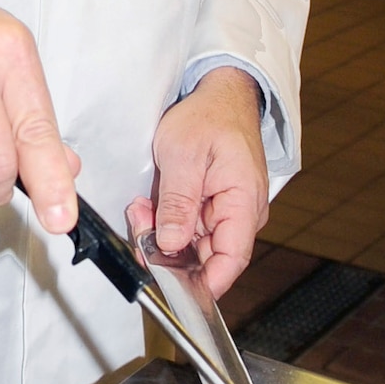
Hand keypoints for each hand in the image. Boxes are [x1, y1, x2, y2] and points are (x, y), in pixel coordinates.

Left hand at [134, 67, 267, 295]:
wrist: (220, 92)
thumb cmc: (210, 115)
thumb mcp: (183, 155)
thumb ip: (178, 203)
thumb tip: (170, 243)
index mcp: (243, 202)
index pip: (230, 261)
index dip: (203, 284)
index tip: (172, 290)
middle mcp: (240, 213)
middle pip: (205, 256)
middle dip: (168, 252)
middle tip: (140, 230)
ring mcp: (226, 210)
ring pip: (192, 243)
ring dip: (163, 233)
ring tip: (143, 208)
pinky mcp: (212, 206)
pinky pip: (188, 227)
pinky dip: (166, 220)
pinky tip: (152, 205)